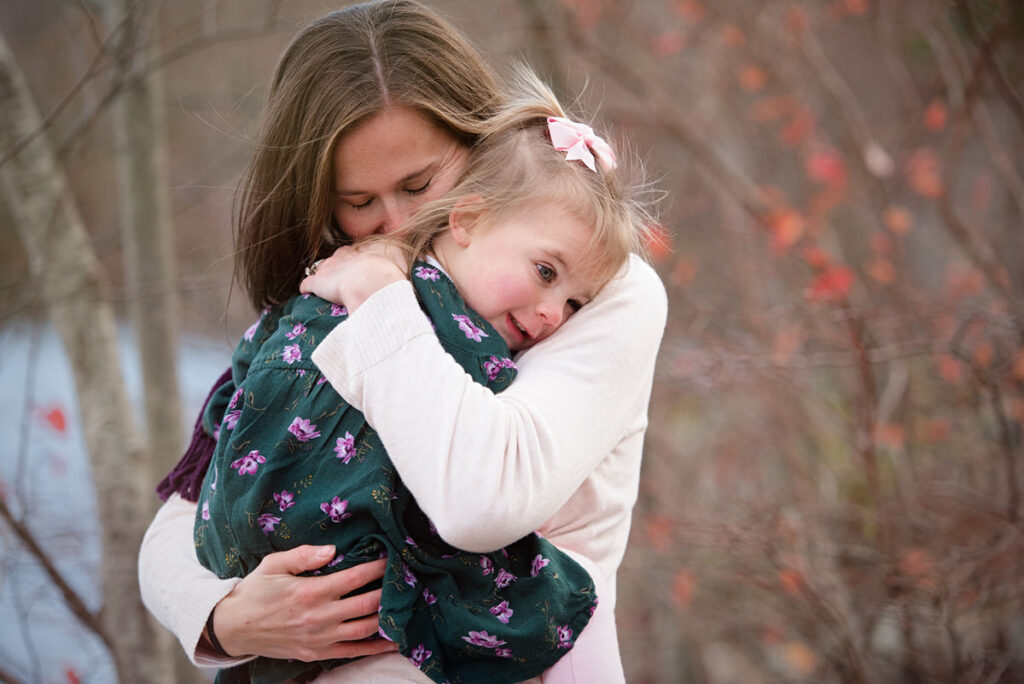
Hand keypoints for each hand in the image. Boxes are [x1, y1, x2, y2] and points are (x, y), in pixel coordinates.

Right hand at [209, 545, 397, 661]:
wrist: (234, 627)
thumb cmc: (255, 591)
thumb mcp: (274, 564)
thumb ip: (304, 555)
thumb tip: (333, 549)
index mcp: (310, 592)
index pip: (355, 577)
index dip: (378, 567)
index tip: (392, 558)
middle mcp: (320, 617)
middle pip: (367, 604)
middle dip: (390, 590)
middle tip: (407, 580)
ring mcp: (320, 638)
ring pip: (365, 629)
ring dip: (389, 617)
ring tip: (406, 604)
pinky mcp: (318, 653)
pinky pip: (354, 651)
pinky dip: (377, 647)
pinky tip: (395, 641)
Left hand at [299, 240, 406, 313]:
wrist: (373, 285)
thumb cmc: (390, 273)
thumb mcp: (399, 257)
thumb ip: (397, 255)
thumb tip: (404, 251)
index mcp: (362, 249)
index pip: (355, 252)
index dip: (356, 263)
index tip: (361, 273)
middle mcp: (343, 255)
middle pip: (337, 258)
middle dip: (339, 268)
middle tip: (347, 282)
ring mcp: (328, 267)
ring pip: (322, 268)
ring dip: (324, 278)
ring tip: (329, 290)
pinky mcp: (317, 283)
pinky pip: (307, 284)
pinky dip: (308, 289)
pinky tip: (310, 296)